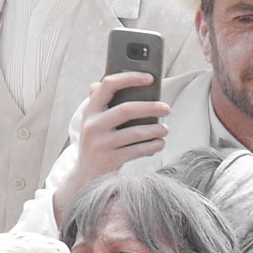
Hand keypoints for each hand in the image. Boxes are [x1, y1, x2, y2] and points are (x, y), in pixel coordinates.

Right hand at [68, 72, 170, 190]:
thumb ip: (106, 100)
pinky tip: (159, 143)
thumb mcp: (95, 120)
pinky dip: (152, 146)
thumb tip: (126, 76)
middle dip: (150, 107)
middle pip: (126, 109)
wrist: (85, 177)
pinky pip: (136, 150)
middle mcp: (92, 125)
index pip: (108, 85)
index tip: (150, 78)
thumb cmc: (97, 142)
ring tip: (165, 129)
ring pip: (134, 133)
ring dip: (154, 130)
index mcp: (90, 110)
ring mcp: (100, 144)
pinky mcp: (109, 160)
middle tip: (167, 108)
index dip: (130, 78)